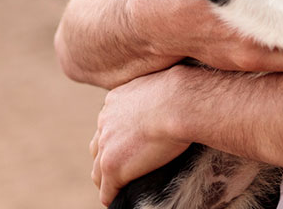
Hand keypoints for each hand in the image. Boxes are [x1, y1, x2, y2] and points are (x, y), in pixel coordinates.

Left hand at [90, 67, 192, 205]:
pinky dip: (113, 197)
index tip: (132, 145)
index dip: (119, 138)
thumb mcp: (166, 85)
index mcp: (116, 100)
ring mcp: (106, 144)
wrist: (181, 102)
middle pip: (98, 147)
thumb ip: (159, 95)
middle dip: (108, 158)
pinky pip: (107, 190)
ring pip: (99, 171)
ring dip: (108, 181)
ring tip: (122, 187)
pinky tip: (122, 200)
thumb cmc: (184, 91)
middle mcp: (105, 120)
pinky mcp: (113, 165)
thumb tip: (175, 98)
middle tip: (126, 167)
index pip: (110, 124)